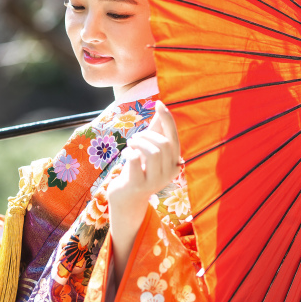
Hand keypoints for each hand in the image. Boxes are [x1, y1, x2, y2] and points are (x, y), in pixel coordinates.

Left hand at [108, 101, 181, 279]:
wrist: (126, 198)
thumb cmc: (139, 170)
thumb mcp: (149, 149)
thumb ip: (156, 130)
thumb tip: (161, 106)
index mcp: (175, 163)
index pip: (174, 138)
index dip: (168, 119)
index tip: (159, 103)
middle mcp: (170, 173)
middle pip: (164, 144)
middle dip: (147, 135)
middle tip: (136, 138)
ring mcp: (156, 181)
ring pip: (153, 152)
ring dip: (138, 142)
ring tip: (131, 144)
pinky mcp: (140, 185)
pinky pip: (136, 159)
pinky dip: (129, 151)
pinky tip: (126, 154)